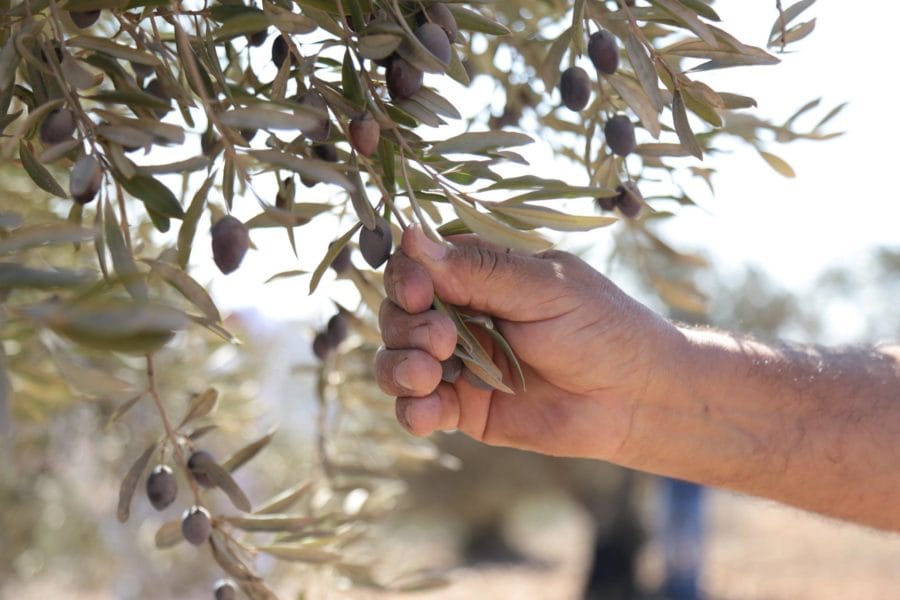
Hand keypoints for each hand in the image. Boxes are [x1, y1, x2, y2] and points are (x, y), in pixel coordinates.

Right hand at [376, 225, 682, 459]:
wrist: (635, 399)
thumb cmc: (600, 328)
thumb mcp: (543, 289)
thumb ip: (478, 271)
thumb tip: (412, 235)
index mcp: (480, 275)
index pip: (416, 266)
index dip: (406, 278)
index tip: (421, 293)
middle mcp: (461, 316)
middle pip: (398, 314)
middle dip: (406, 327)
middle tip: (443, 340)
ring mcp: (460, 364)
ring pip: (396, 360)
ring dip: (399, 366)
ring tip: (429, 375)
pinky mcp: (465, 408)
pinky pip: (417, 409)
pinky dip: (412, 409)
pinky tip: (430, 410)